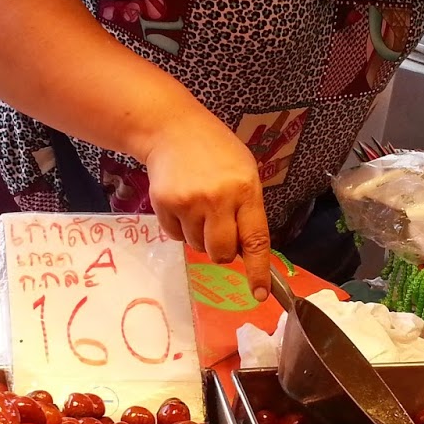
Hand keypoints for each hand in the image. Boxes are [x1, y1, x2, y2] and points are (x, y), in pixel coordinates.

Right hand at [142, 111, 271, 300]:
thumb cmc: (216, 151)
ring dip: (199, 236)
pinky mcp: (164, 205)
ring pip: (197, 247)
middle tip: (218, 229)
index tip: (259, 294)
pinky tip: (181, 203)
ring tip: (198, 205)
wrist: (171, 129)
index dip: (258, 270)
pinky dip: (180, 227)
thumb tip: (245, 252)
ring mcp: (189, 203)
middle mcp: (218, 199)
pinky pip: (176, 236)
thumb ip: (248, 209)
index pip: (256, 240)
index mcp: (245, 190)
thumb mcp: (244, 172)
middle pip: (221, 254)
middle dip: (222, 251)